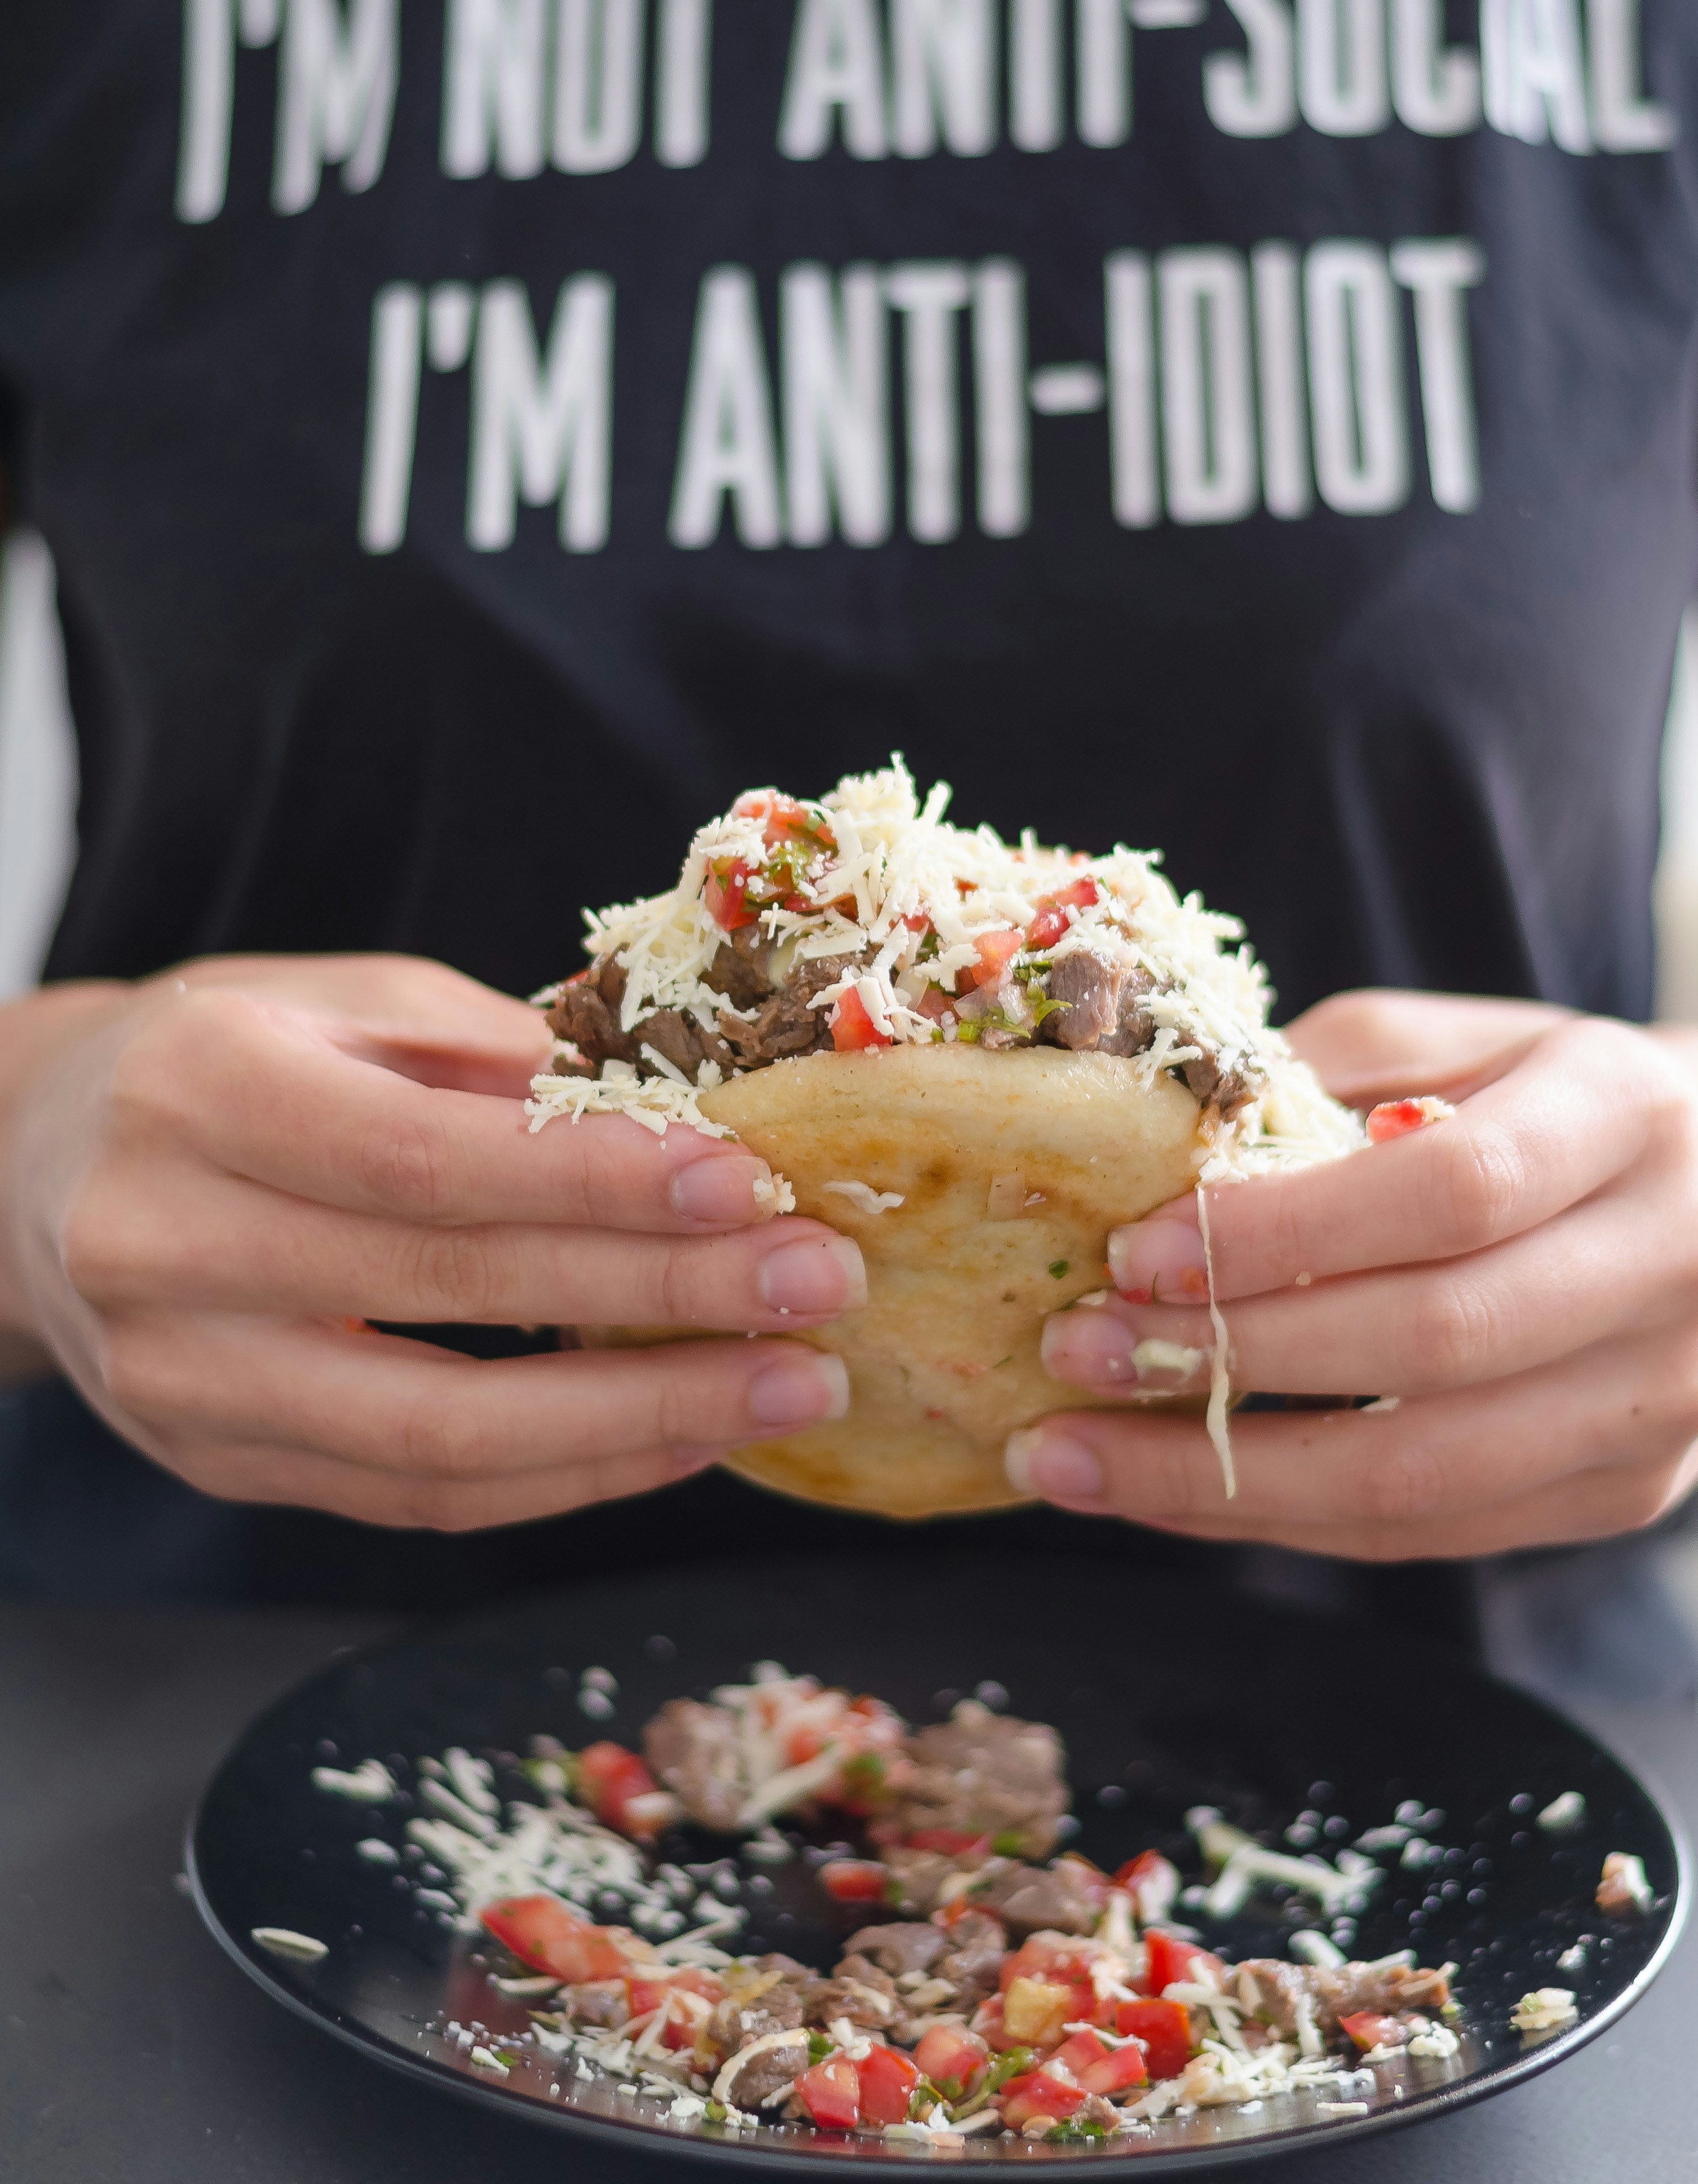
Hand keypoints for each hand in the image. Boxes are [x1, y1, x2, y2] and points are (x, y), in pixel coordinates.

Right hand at [0, 955, 857, 1528]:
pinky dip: (565, 1477)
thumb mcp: (345, 1001)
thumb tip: (695, 1112)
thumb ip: (499, 1055)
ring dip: (639, 1423)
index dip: (597, 1184)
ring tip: (789, 1389)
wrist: (33, 1166)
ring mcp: (180, 1378)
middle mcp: (166, 1244)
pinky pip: (413, 1497)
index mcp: (202, 1091)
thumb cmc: (224, 1057)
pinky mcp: (214, 1464)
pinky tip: (683, 1437)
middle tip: (818, 1287)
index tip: (751, 1183)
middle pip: (446, 1298)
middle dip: (659, 1301)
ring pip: (436, 1441)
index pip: (426, 1161)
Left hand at [1013, 990, 1697, 1557]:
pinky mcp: (1628, 1495)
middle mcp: (1675, 1260)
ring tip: (1074, 1458)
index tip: (1132, 1252)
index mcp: (1628, 1113)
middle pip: (1436, 1341)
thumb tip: (1147, 1151)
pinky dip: (1279, 1521)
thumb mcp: (1450, 1041)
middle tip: (1072, 1355)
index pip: (1451, 1190)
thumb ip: (1320, 1076)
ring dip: (1223, 1478)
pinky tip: (1167, 1494)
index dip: (1282, 1232)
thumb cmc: (1541, 1104)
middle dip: (1231, 1360)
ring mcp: (1666, 1398)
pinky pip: (1431, 1531)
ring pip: (1424, 1473)